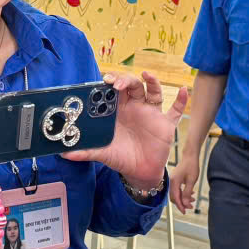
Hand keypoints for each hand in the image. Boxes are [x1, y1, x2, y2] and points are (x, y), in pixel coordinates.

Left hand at [63, 72, 187, 189]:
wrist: (140, 172)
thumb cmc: (121, 157)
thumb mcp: (102, 153)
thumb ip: (85, 151)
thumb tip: (64, 153)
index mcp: (119, 111)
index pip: (114, 90)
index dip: (111, 82)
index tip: (105, 80)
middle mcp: (135, 107)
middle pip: (132, 86)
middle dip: (126, 80)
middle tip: (118, 83)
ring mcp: (151, 113)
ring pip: (153, 92)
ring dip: (152, 82)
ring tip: (148, 75)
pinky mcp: (166, 123)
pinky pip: (176, 110)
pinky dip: (181, 101)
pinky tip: (185, 91)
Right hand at [169, 153, 200, 213]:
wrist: (190, 156)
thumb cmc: (191, 166)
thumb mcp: (191, 181)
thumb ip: (187, 192)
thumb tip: (184, 203)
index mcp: (174, 182)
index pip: (175, 197)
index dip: (180, 205)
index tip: (185, 211)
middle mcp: (171, 182)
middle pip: (174, 197)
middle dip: (182, 203)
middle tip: (191, 206)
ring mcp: (172, 180)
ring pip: (176, 194)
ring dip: (183, 198)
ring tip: (192, 200)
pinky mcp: (175, 179)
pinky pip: (177, 189)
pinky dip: (183, 193)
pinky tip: (191, 194)